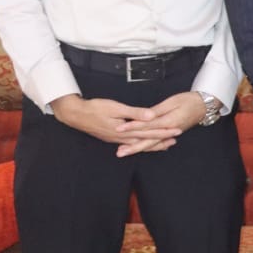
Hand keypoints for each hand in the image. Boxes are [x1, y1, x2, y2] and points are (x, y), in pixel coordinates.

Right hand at [52, 93, 185, 155]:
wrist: (75, 115)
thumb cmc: (95, 108)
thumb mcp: (116, 108)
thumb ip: (135, 113)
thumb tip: (151, 116)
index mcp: (125, 131)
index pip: (149, 132)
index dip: (164, 131)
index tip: (177, 130)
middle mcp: (122, 138)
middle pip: (146, 141)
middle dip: (162, 140)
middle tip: (176, 138)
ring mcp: (117, 139)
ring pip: (139, 144)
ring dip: (153, 144)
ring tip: (166, 144)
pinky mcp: (112, 138)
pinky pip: (131, 143)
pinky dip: (141, 144)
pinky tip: (144, 144)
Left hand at [116, 91, 209, 155]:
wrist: (204, 105)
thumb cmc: (189, 101)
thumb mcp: (172, 102)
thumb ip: (157, 110)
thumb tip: (145, 116)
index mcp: (169, 122)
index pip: (147, 126)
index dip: (132, 127)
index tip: (120, 129)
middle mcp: (169, 130)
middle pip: (148, 140)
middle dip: (132, 146)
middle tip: (119, 151)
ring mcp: (170, 133)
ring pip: (152, 144)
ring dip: (138, 149)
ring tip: (125, 152)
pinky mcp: (170, 133)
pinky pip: (157, 143)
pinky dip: (148, 147)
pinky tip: (141, 149)